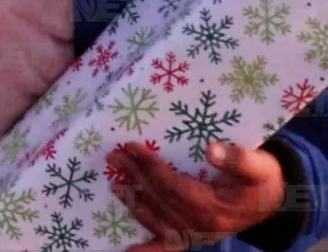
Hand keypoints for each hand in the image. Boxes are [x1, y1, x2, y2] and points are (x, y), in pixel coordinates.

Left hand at [107, 141, 285, 250]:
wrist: (274, 202)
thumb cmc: (263, 180)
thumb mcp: (259, 166)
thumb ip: (238, 159)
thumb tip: (212, 151)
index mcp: (215, 208)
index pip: (173, 186)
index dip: (151, 167)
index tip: (132, 147)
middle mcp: (202, 226)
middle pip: (161, 200)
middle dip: (135, 178)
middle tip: (114, 157)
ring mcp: (196, 235)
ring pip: (158, 220)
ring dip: (133, 201)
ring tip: (114, 182)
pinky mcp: (193, 237)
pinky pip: (168, 246)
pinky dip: (148, 249)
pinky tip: (129, 251)